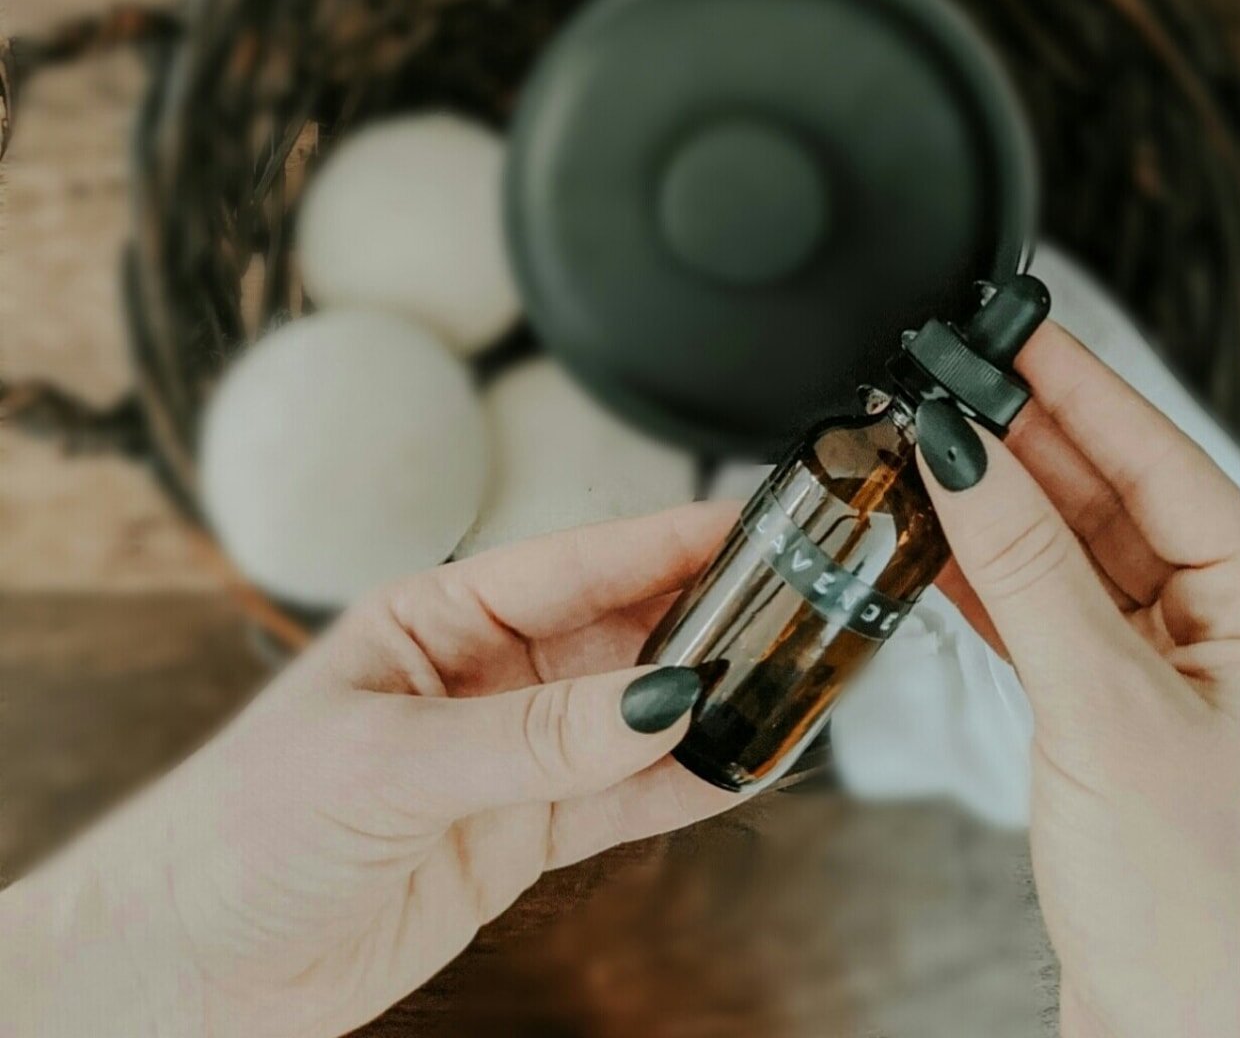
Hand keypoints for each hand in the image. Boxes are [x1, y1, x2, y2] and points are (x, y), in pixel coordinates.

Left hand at [3, 504, 741, 1037]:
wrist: (186, 972)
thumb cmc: (241, 832)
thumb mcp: (387, 764)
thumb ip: (529, 738)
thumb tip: (655, 700)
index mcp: (439, 617)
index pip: (574, 562)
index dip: (664, 542)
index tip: (747, 523)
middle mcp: (485, 676)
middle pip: (620, 632)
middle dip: (705, 620)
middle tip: (797, 608)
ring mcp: (510, 756)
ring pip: (634, 717)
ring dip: (707, 704)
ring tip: (791, 686)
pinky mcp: (519, 835)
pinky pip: (622, 800)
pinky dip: (685, 786)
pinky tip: (740, 768)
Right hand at [921, 323, 1239, 1037]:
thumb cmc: (1204, 921)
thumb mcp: (1108, 713)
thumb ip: (1028, 570)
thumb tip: (965, 453)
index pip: (1169, 465)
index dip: (1086, 389)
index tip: (1017, 330)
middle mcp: (1235, 645)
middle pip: (1118, 504)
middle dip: (1032, 438)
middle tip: (952, 374)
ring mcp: (1173, 686)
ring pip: (1076, 561)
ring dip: (1003, 506)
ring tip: (932, 440)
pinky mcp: (1117, 727)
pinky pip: (1050, 623)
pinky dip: (992, 582)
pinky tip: (942, 540)